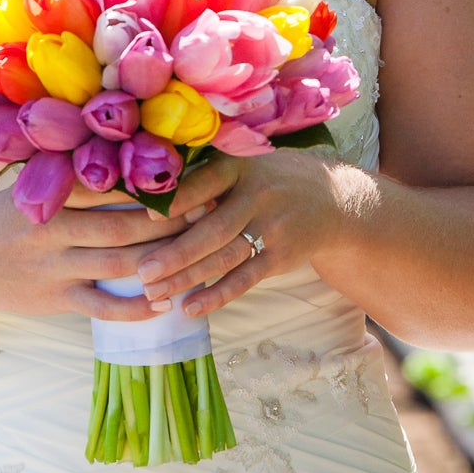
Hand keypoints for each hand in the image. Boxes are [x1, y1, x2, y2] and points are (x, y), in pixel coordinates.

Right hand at [0, 178, 207, 323]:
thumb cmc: (4, 219)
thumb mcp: (29, 186)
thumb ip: (71, 174)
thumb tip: (129, 151)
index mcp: (50, 193)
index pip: (110, 183)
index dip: (152, 182)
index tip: (191, 176)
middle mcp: (53, 228)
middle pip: (123, 225)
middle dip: (169, 222)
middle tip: (208, 213)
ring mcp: (55, 266)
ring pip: (119, 263)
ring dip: (161, 261)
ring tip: (198, 254)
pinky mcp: (57, 299)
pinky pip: (103, 306)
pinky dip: (135, 307)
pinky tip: (164, 303)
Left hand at [132, 149, 337, 319]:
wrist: (331, 199)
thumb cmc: (267, 180)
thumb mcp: (243, 166)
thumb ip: (205, 178)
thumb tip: (148, 197)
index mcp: (239, 167)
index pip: (205, 183)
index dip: (178, 200)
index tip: (147, 217)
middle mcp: (257, 196)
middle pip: (212, 229)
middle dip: (175, 253)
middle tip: (142, 271)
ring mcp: (272, 228)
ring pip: (224, 258)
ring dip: (188, 278)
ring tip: (155, 292)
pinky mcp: (281, 256)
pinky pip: (245, 279)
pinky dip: (217, 295)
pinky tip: (191, 307)